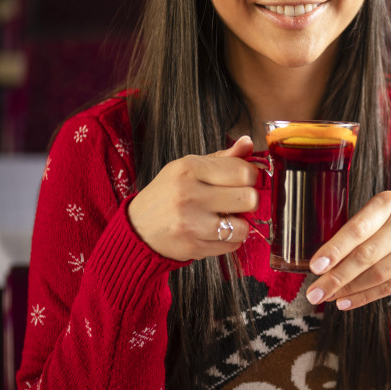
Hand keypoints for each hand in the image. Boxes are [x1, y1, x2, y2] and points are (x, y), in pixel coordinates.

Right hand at [127, 136, 261, 260]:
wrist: (138, 227)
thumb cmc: (168, 193)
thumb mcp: (189, 168)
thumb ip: (223, 158)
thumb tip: (248, 143)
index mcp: (189, 168)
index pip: (243, 172)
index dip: (252, 176)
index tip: (246, 180)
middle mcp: (189, 194)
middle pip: (249, 198)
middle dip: (249, 200)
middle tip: (237, 201)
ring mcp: (191, 223)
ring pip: (243, 226)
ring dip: (240, 224)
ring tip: (226, 218)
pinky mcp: (193, 246)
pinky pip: (232, 245)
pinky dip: (230, 240)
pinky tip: (216, 231)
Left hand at [304, 191, 390, 309]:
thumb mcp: (385, 212)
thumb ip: (359, 230)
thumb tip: (324, 262)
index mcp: (389, 202)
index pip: (357, 229)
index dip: (335, 249)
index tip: (315, 267)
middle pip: (365, 256)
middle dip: (335, 277)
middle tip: (313, 292)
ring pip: (377, 274)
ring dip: (348, 289)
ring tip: (328, 297)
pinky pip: (390, 287)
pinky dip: (365, 296)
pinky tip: (347, 301)